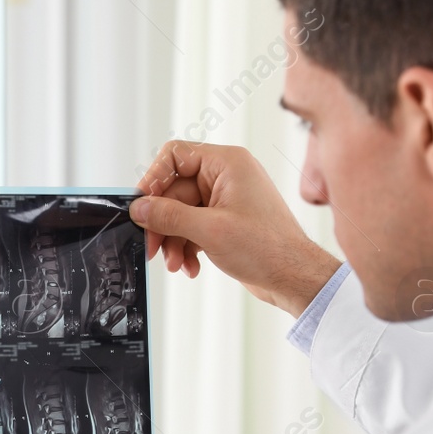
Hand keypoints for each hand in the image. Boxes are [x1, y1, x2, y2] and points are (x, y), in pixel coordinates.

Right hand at [131, 140, 341, 316]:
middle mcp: (226, 176)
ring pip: (180, 213)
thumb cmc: (268, 248)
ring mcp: (225, 199)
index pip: (175, 156)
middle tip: (153, 248)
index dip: (153, 180)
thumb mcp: (209, 231)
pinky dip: (186, 247)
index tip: (142, 207)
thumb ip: (169, 216)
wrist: (293, 277)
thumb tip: (139, 207)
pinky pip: (192, 227)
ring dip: (173, 241)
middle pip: (173, 191)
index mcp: (227, 163)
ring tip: (177, 264)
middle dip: (163, 224)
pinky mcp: (225, 221)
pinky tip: (191, 265)